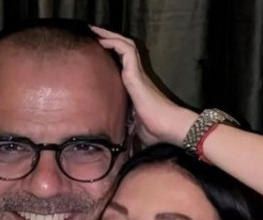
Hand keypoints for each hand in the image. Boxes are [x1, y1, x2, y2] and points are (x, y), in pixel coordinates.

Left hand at [90, 26, 195, 146]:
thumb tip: (115, 146)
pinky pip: (126, 50)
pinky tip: (103, 40)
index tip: (98, 52)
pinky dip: (114, 43)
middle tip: (94, 34)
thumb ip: (125, 129)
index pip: (123, 65)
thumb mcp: (134, 130)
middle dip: (108, 40)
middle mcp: (137, 78)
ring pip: (124, 45)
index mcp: (135, 88)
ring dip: (110, 36)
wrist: (168, 128)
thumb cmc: (156, 131)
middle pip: (123, 51)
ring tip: (96, 30)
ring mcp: (137, 75)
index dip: (112, 56)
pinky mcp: (136, 75)